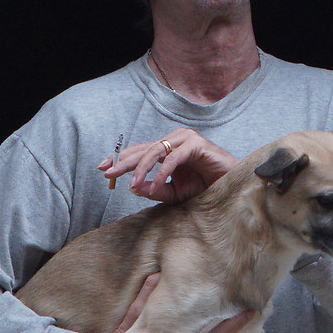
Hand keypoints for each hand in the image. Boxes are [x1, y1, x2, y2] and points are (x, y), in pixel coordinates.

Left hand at [98, 129, 238, 201]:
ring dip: (142, 168)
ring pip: (156, 151)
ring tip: (133, 183)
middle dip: (124, 162)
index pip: (140, 152)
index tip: (103, 169)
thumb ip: (156, 190)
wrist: (230, 187)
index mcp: (167, 149)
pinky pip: (174, 158)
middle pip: (143, 149)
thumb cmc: (204, 188)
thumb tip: (134, 187)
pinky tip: (156, 183)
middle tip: (108, 172)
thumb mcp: (174, 193)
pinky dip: (163, 171)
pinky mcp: (197, 144)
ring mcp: (185, 140)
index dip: (121, 159)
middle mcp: (174, 140)